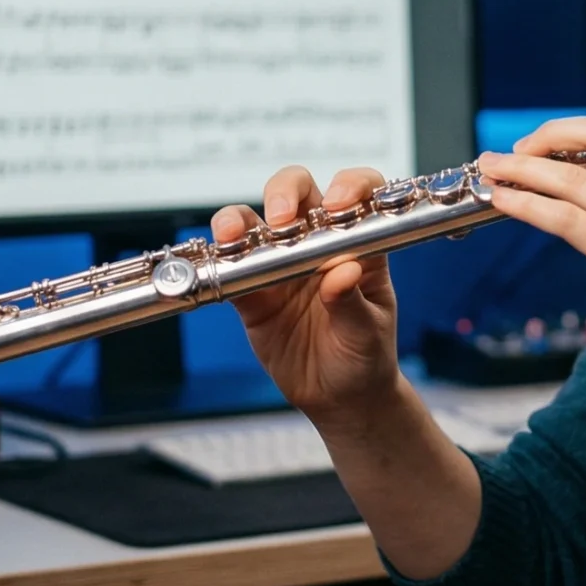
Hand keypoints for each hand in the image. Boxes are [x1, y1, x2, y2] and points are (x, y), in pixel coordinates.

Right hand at [214, 166, 401, 427]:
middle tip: (281, 218)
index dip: (349, 186)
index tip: (338, 203)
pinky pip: (231, 268)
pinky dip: (220, 261)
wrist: (340, 399)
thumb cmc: (366, 357)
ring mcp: (281, 265)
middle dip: (285, 192)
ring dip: (238, 220)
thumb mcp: (367, 333)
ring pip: (254, 222)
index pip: (359, 194)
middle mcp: (317, 245)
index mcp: (358, 245)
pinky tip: (218, 263)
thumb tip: (344, 271)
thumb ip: (353, 302)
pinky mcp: (253, 292)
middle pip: (298, 193)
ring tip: (233, 235)